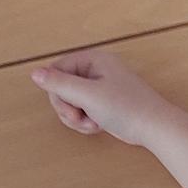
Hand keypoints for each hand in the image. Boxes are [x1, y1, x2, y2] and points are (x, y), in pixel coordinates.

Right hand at [31, 49, 171, 148]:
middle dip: (67, 108)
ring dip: (76, 118)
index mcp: (93, 60)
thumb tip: (34, 73)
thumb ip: (60, 84)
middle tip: (79, 118)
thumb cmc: (125, 107)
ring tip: (92, 123)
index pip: (57, 69)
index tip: (67, 105)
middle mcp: (95, 71)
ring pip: (69, 103)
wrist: (153, 127)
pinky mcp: (102, 104)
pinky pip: (81, 112)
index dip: (56, 90)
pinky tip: (97, 127)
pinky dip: (85, 122)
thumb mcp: (88, 95)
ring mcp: (98, 88)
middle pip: (61, 88)